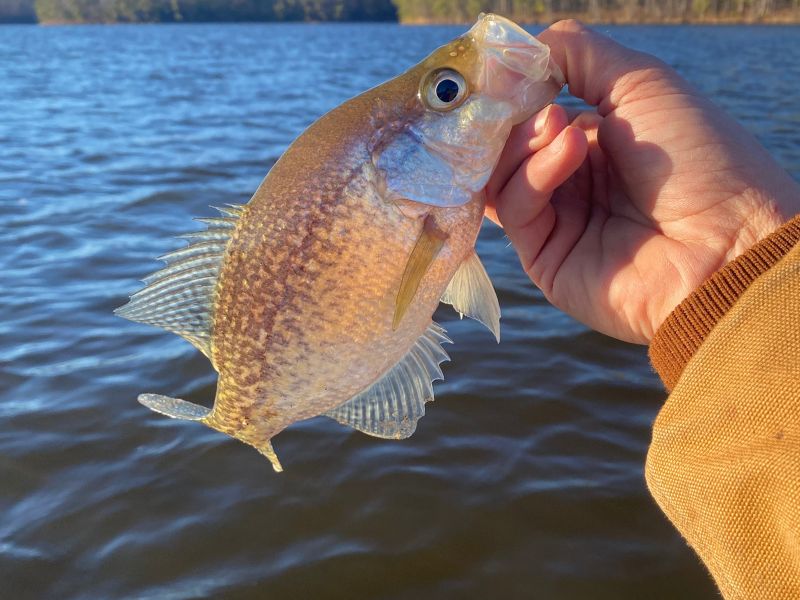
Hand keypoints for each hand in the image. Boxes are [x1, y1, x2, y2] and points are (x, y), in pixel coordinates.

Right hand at [485, 20, 799, 343]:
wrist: (729, 240)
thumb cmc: (697, 155)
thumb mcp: (640, 82)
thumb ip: (575, 55)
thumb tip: (511, 55)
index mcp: (592, 144)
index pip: (527, 118)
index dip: (510, 95)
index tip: (502, 72)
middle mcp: (571, 184)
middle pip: (505, 150)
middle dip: (511, 119)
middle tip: (532, 99)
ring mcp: (557, 223)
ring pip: (501, 178)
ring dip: (523, 143)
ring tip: (560, 125)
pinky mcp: (546, 260)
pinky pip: (517, 211)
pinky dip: (534, 175)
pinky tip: (570, 151)